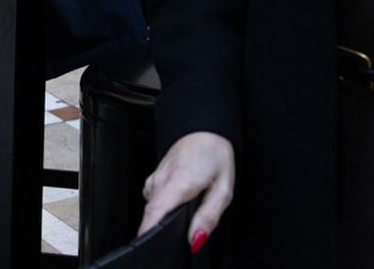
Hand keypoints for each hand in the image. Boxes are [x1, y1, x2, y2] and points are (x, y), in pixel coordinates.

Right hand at [138, 132, 234, 252]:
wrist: (205, 129)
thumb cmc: (215, 156)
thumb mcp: (223, 191)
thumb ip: (209, 218)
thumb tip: (195, 239)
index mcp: (180, 182)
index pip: (154, 213)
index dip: (150, 232)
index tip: (153, 243)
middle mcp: (162, 179)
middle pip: (152, 214)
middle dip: (163, 228)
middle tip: (185, 226)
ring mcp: (155, 177)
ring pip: (153, 207)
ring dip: (165, 214)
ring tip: (185, 207)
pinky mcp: (154, 177)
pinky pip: (154, 198)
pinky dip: (164, 204)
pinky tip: (178, 198)